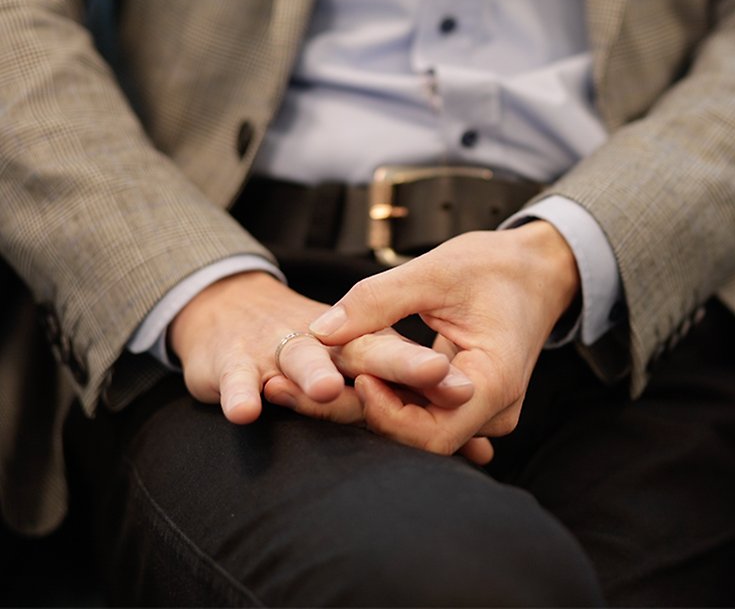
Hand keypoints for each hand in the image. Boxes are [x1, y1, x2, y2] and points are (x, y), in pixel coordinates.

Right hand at [169, 271, 473, 424]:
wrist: (226, 310)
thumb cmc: (306, 349)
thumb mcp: (361, 363)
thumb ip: (415, 405)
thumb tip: (482, 450)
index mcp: (359, 346)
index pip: (401, 353)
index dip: (428, 368)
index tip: (462, 381)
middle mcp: (324, 346)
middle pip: (362, 353)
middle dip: (396, 364)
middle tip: (434, 369)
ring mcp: (276, 349)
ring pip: (301, 357)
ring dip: (315, 373)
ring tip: (330, 389)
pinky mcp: (231, 360)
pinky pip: (233, 376)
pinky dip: (238, 392)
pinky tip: (247, 411)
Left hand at [310, 221, 579, 463]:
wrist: (538, 271)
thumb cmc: (495, 266)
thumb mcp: (435, 270)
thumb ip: (378, 300)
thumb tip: (319, 331)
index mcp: (494, 383)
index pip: (432, 433)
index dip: (386, 413)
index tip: (354, 376)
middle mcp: (491, 410)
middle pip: (417, 436)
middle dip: (357, 413)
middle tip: (289, 388)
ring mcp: (480, 411)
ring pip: (414, 427)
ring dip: (364, 407)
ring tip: (299, 385)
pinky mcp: (464, 403)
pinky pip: (419, 412)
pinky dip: (382, 396)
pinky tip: (341, 377)